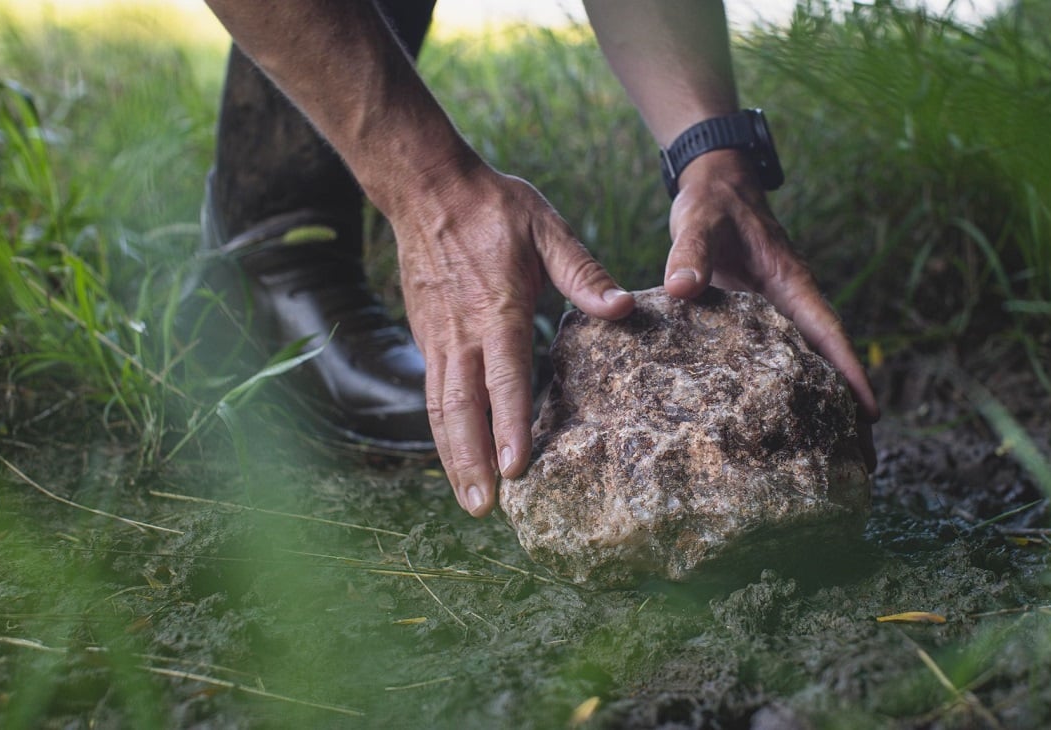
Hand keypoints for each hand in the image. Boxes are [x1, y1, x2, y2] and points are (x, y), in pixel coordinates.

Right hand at [391, 162, 634, 516]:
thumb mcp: (547, 228)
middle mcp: (462, 333)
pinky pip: (433, 392)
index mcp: (497, 310)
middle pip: (462, 408)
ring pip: (440, 407)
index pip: (504, 379)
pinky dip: (442, 430)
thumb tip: (622, 308)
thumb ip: (583, 273)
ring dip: (453, 457)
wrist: (427, 189)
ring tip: (469, 499)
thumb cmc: (494, 207)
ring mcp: (439, 337)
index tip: (515, 469)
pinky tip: (456, 456)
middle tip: (484, 509)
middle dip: (471, 463)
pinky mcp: (428, 336)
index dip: (509, 426)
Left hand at [664, 150, 880, 467]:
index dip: (851, 373)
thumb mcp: (700, 221)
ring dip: (821, 405)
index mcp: (790, 284)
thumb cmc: (713, 202)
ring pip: (807, 364)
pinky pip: (779, 359)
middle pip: (828, 361)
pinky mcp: (758, 319)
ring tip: (833, 459)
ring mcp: (778, 313)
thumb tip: (682, 288)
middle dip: (848, 406)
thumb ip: (691, 253)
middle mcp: (792, 303)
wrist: (716, 183)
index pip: (828, 334)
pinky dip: (787, 391)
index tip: (871, 415)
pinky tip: (779, 426)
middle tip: (863, 462)